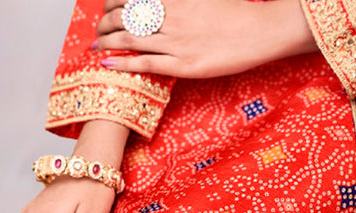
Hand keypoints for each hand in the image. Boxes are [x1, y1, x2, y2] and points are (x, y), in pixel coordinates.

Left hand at [95, 0, 316, 78]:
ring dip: (107, 42)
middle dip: (105, 23)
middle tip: (98, 30)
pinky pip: (145, 63)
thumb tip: (159, 2)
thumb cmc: (235, 12)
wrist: (259, 31)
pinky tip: (107, 62)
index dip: (113, 2)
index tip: (107, 8)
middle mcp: (171, 15)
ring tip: (96, 46)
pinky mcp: (182, 64)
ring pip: (129, 39)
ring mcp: (176, 41)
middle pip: (125, 16)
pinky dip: (122, 62)